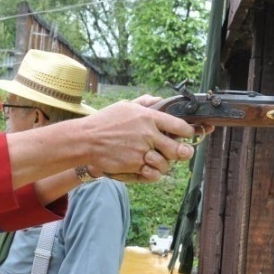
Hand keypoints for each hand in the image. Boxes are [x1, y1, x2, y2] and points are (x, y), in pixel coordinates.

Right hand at [80, 101, 197, 181]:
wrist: (86, 140)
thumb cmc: (104, 122)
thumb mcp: (124, 106)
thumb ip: (144, 103)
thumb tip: (159, 99)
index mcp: (148, 117)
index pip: (179, 125)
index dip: (188, 132)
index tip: (188, 134)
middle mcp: (148, 134)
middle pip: (178, 148)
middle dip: (182, 152)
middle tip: (180, 152)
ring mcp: (141, 151)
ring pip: (166, 164)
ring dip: (164, 164)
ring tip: (158, 160)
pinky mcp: (134, 165)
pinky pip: (153, 174)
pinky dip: (153, 174)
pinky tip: (149, 168)